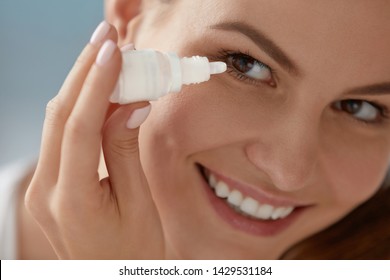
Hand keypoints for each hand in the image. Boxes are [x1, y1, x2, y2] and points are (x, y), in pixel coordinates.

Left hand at [25, 22, 164, 258]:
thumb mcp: (140, 206)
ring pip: (56, 122)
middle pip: (59, 115)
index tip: (114, 50)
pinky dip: (80, 109)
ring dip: (81, 87)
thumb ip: (127, 153)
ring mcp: (43, 188)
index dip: (97, 83)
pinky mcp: (49, 186)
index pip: (80, 126)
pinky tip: (99, 93)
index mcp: (73, 201)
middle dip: (83, 72)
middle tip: (106, 39)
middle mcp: (47, 191)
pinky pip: (61, 136)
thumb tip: (129, 105)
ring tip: (106, 58)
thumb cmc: (135, 254)